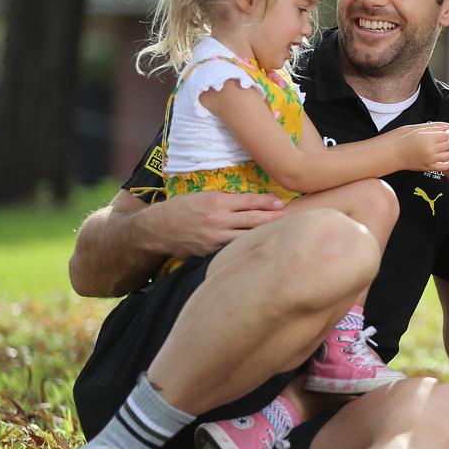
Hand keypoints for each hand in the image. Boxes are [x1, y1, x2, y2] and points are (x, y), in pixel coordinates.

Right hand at [141, 190, 285, 258]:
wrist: (156, 229)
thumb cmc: (180, 208)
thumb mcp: (202, 197)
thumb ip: (225, 201)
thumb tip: (250, 203)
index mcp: (216, 202)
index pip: (250, 201)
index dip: (268, 202)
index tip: (281, 203)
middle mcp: (218, 219)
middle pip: (254, 220)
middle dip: (275, 219)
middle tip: (292, 218)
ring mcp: (215, 238)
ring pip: (247, 237)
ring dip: (265, 234)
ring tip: (281, 233)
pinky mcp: (211, 251)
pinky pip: (234, 248)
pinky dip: (247, 246)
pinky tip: (259, 247)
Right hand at [382, 123, 448, 171]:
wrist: (394, 153)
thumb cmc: (403, 140)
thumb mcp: (417, 129)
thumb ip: (433, 128)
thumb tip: (445, 127)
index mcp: (427, 138)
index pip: (446, 135)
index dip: (448, 132)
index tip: (448, 131)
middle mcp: (430, 150)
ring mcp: (430, 160)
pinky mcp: (428, 167)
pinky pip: (444, 166)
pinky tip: (447, 157)